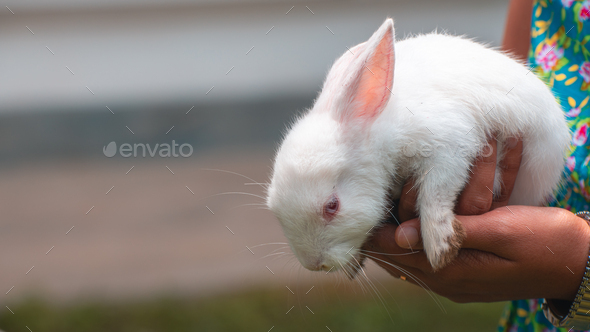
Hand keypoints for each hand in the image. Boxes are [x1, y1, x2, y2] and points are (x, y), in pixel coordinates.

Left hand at [367, 206, 589, 302]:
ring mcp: (454, 281)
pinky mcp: (462, 274)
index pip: (395, 253)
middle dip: (380, 231)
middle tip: (366, 201)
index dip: (372, 231)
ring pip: (407, 260)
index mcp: (452, 271)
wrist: (577, 262)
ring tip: (380, 207)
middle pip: (395, 258)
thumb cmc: (544, 240)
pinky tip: (407, 221)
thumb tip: (400, 233)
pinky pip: (425, 260)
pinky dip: (413, 241)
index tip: (357, 206)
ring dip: (394, 235)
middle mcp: (446, 281)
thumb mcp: (501, 230)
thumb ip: (452, 231)